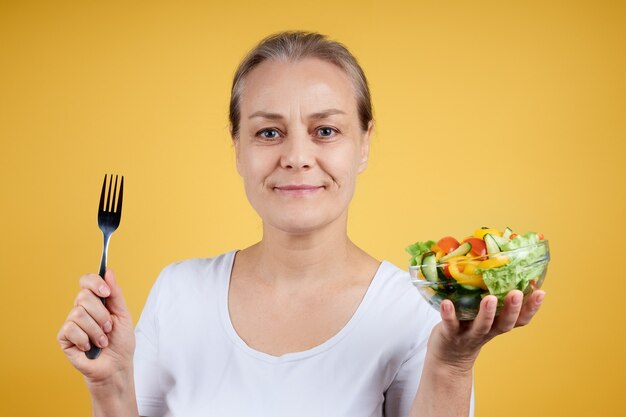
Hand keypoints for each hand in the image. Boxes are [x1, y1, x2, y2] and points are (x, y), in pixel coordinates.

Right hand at [57, 269, 135, 386]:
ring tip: (102, 341)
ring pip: (78, 314)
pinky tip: (89, 347)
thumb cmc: (121, 341)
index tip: (106, 293)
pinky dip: (85, 339)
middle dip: (101, 314)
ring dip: (95, 330)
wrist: (117, 366)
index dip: (94, 283)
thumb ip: (116, 293)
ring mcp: (72, 323)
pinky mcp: (64, 337)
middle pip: (83, 297)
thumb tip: (109, 272)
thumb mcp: (123, 314)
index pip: (86, 281)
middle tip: (108, 327)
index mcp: (96, 301)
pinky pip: (71, 329)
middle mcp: (81, 309)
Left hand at [427, 290, 544, 372]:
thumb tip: (498, 263)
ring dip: (487, 313)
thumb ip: (490, 297)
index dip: (531, 308)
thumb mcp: (483, 316)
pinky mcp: (450, 334)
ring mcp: (469, 334)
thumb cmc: (468, 328)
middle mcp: (487, 331)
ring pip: (481, 325)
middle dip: (512, 309)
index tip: (542, 292)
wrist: (448, 358)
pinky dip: (449, 314)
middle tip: (517, 293)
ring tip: (489, 298)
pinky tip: (446, 302)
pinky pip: (450, 324)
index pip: (520, 319)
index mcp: (498, 325)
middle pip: (504, 323)